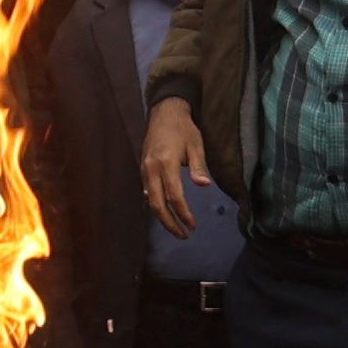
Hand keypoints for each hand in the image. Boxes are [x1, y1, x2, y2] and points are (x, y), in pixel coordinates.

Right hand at [137, 98, 208, 237]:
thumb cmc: (184, 128)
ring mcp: (145, 170)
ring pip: (151, 201)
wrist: (164, 113)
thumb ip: (198, 166)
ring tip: (177, 229)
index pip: (174, 195)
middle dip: (170, 222)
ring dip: (163, 217)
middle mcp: (152, 169)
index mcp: (166, 163)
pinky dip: (157, 206)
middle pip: (158, 204)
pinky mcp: (143, 170)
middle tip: (183, 235)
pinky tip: (166, 213)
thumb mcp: (196, 145)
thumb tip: (204, 186)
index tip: (192, 225)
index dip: (183, 213)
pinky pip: (148, 193)